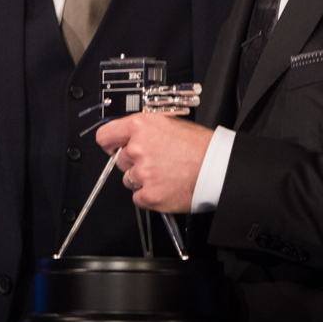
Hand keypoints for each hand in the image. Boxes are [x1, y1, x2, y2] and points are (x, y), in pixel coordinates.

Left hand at [95, 113, 212, 212]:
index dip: (110, 144)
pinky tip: (165, 187)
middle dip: (133, 162)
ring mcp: (142, 173)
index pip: (105, 136)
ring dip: (142, 179)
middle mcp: (137, 149)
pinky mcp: (149, 195)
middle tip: (155, 162)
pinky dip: (149, 195)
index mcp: (140, 126)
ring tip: (164, 174)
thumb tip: (128, 135)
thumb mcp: (169, 123)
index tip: (114, 148)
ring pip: (128, 180)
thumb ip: (144, 129)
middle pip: (119, 160)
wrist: (217, 168)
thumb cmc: (199, 146)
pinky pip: (138, 198)